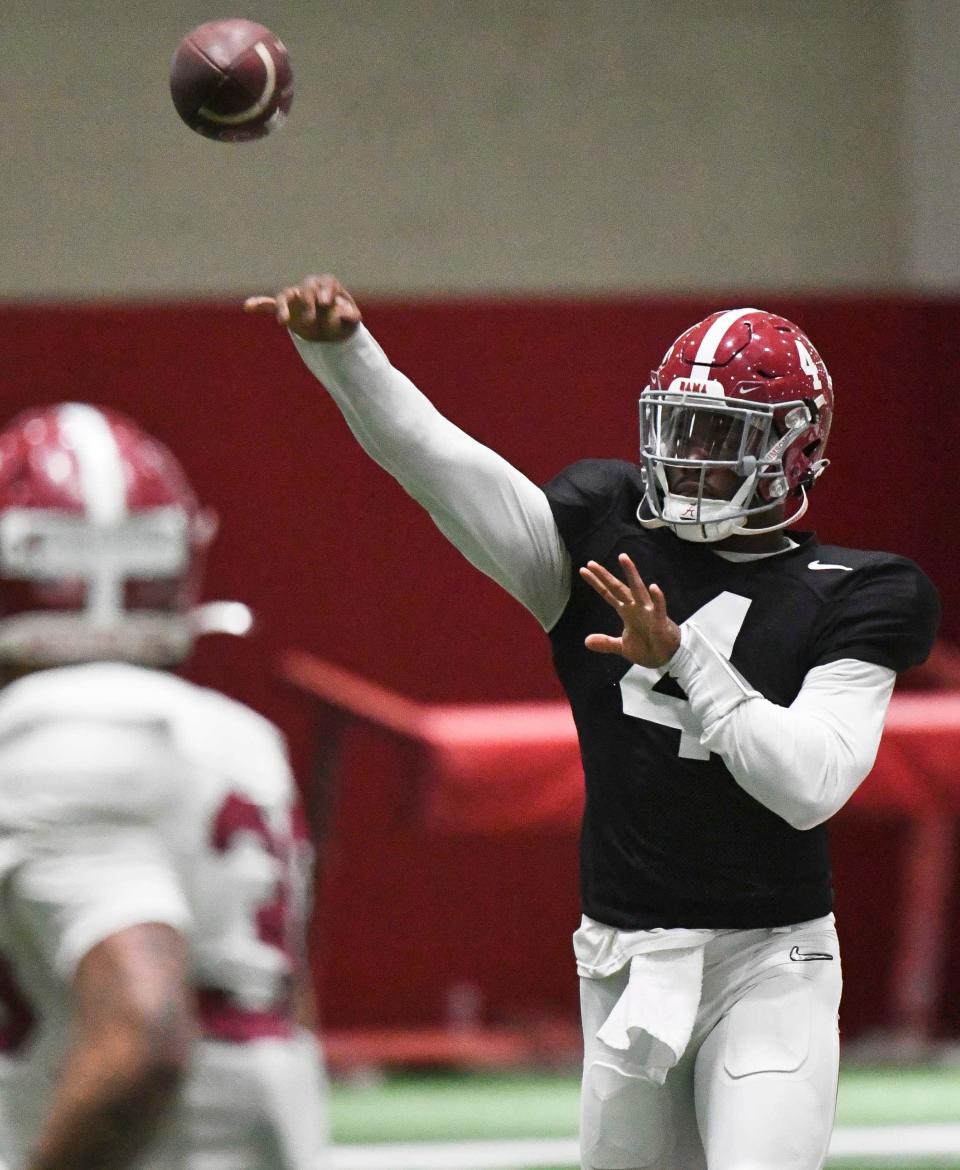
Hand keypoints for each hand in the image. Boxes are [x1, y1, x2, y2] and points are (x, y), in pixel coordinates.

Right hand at [243, 273, 361, 341]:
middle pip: (306, 288)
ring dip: (283, 307)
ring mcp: (296, 298)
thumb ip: (351, 317)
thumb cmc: (342, 320)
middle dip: (308, 301)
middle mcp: (310, 288)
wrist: (330, 330)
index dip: (326, 291)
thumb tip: (344, 315)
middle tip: (311, 319)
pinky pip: (269, 303)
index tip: (325, 303)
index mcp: (328, 286)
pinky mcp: (286, 309)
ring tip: (282, 322)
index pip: (327, 282)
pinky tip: (248, 307)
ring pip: (285, 295)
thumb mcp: (352, 320)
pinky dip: (259, 304)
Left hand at [579, 553, 680, 667]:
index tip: (584, 570)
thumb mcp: (623, 647)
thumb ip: (606, 642)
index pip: (608, 594)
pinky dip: (657, 598)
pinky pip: (659, 608)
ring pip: (638, 590)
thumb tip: (586, 641)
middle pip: (618, 588)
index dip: (597, 583)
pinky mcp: (661, 621)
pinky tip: (653, 587)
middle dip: (606, 576)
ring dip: (631, 574)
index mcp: (626, 611)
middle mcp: (636, 607)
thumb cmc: (648, 647)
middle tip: (592, 563)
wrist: (668, 658)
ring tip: (623, 559)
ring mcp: (649, 612)